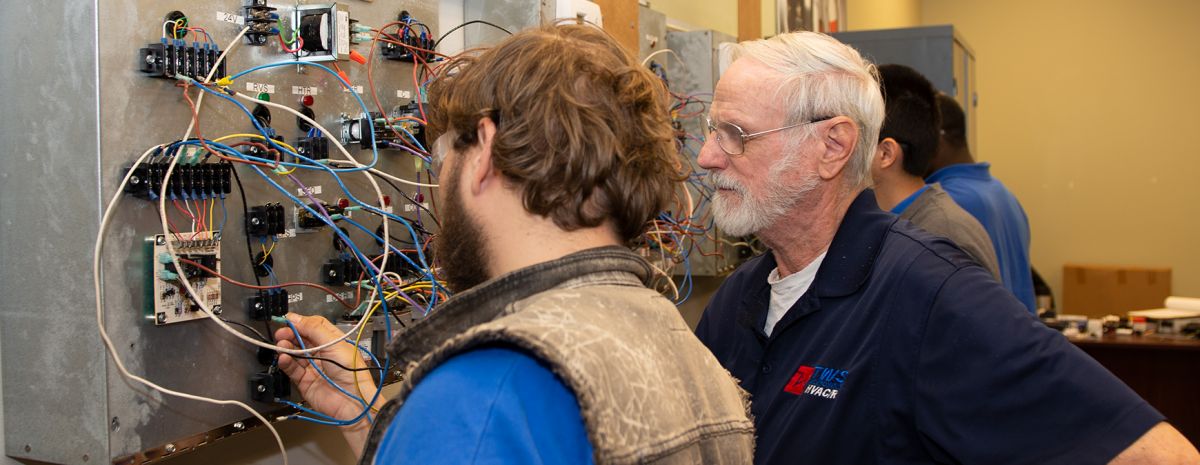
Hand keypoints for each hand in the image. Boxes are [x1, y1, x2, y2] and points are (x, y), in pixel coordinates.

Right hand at [274, 313, 380, 454]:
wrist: (352, 401)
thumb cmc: (351, 372)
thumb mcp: (335, 344)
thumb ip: (314, 330)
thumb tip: (296, 318)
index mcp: (333, 341)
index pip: (314, 326)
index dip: (301, 322)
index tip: (288, 320)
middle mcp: (322, 353)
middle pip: (302, 339)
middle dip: (290, 334)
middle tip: (281, 333)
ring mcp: (313, 366)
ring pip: (294, 353)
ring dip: (286, 347)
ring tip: (281, 344)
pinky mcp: (304, 380)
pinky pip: (292, 368)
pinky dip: (286, 362)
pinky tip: (283, 357)